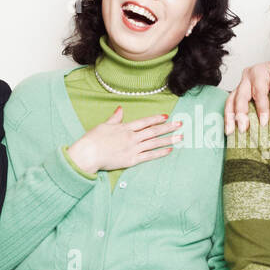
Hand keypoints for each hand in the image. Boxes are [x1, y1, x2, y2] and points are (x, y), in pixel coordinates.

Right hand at [66, 107, 181, 173]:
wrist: (88, 154)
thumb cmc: (93, 140)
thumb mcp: (104, 125)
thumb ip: (115, 118)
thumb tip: (121, 108)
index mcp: (125, 127)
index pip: (144, 121)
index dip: (156, 118)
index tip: (166, 116)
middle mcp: (132, 137)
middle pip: (153, 131)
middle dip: (168, 127)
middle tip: (180, 124)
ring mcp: (133, 148)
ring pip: (154, 142)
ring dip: (168, 139)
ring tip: (180, 137)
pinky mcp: (132, 160)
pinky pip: (149, 156)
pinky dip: (160, 153)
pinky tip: (169, 150)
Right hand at [224, 60, 269, 135]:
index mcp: (259, 73)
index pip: (259, 92)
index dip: (261, 108)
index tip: (263, 122)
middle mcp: (247, 78)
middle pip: (240, 96)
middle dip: (240, 114)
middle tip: (243, 128)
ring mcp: (241, 86)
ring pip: (231, 101)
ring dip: (229, 117)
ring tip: (230, 132)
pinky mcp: (238, 94)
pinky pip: (230, 105)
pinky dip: (230, 117)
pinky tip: (230, 129)